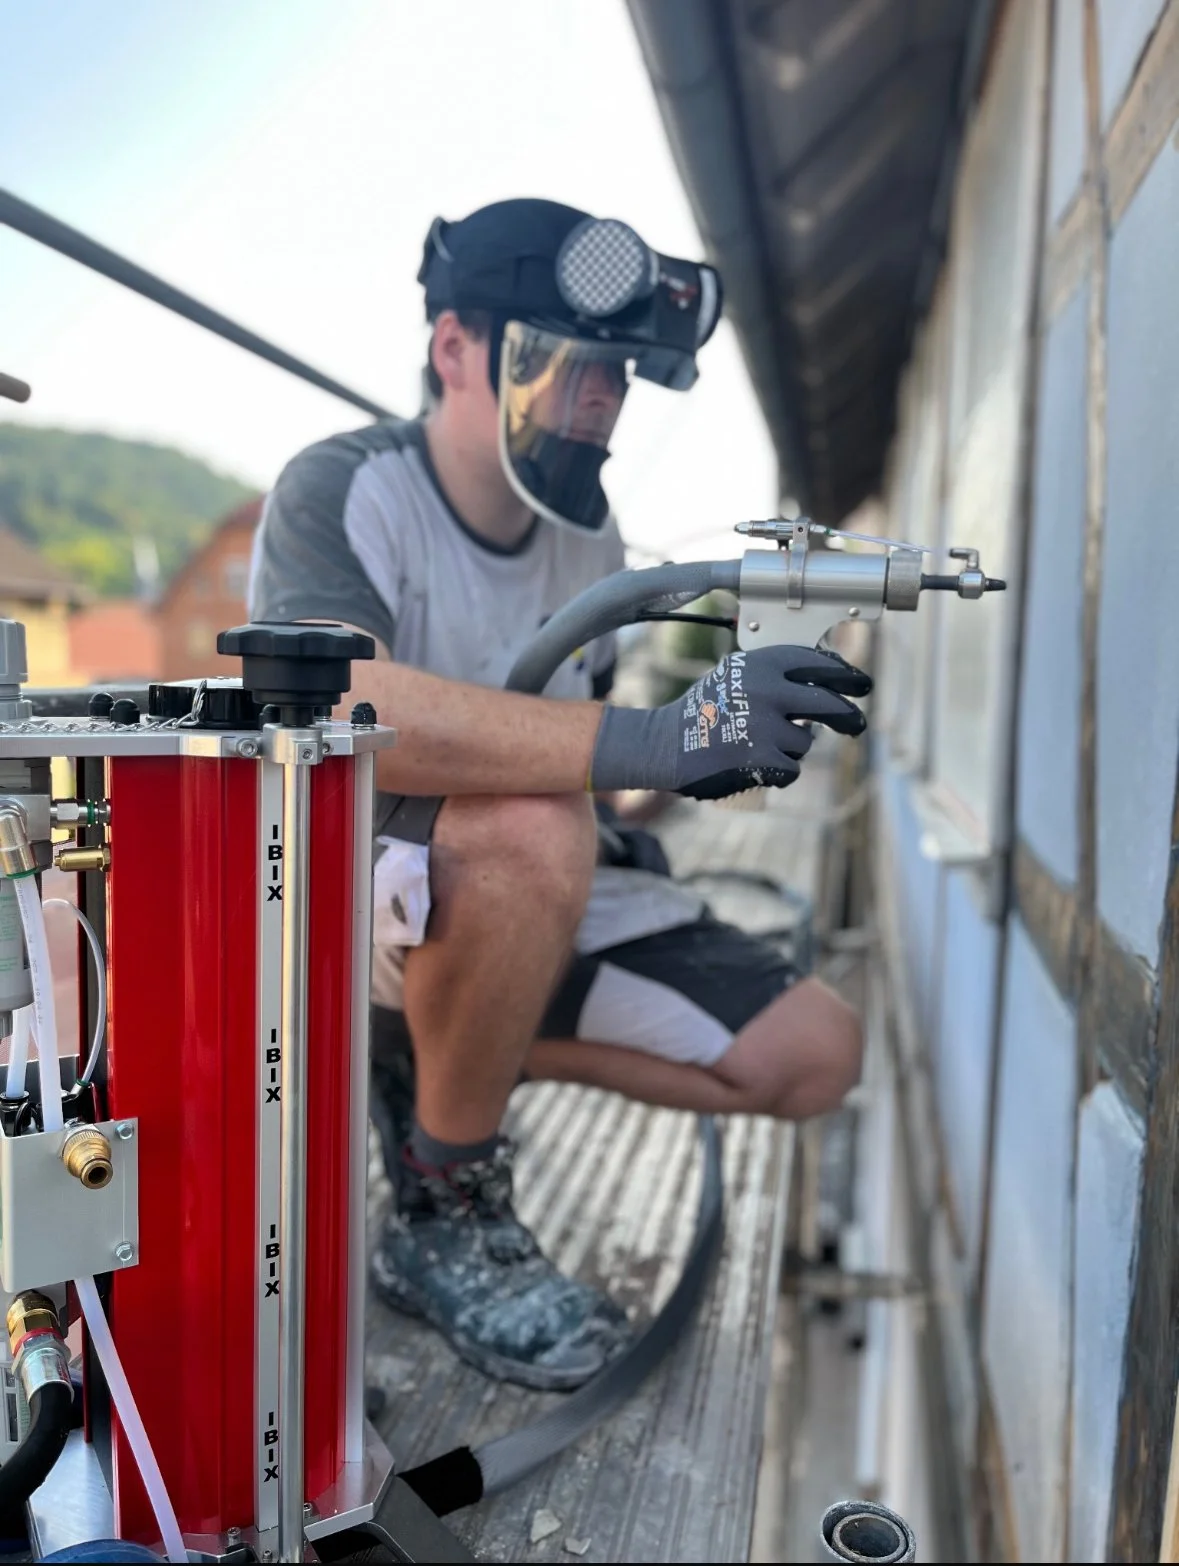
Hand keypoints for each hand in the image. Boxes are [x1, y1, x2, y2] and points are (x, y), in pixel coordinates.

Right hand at [590, 646, 871, 799]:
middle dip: (848, 717)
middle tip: (857, 724)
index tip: (862, 685)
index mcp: (761, 664)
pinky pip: (791, 768)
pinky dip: (779, 771)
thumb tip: (826, 684)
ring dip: (791, 748)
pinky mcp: (761, 758)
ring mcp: (765, 726)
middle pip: (829, 705)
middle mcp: (767, 690)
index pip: (818, 665)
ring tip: (758, 746)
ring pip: (806, 743)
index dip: (845, 676)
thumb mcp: (735, 677)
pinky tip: (756, 765)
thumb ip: (774, 676)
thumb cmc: (703, 710)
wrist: (665, 745)